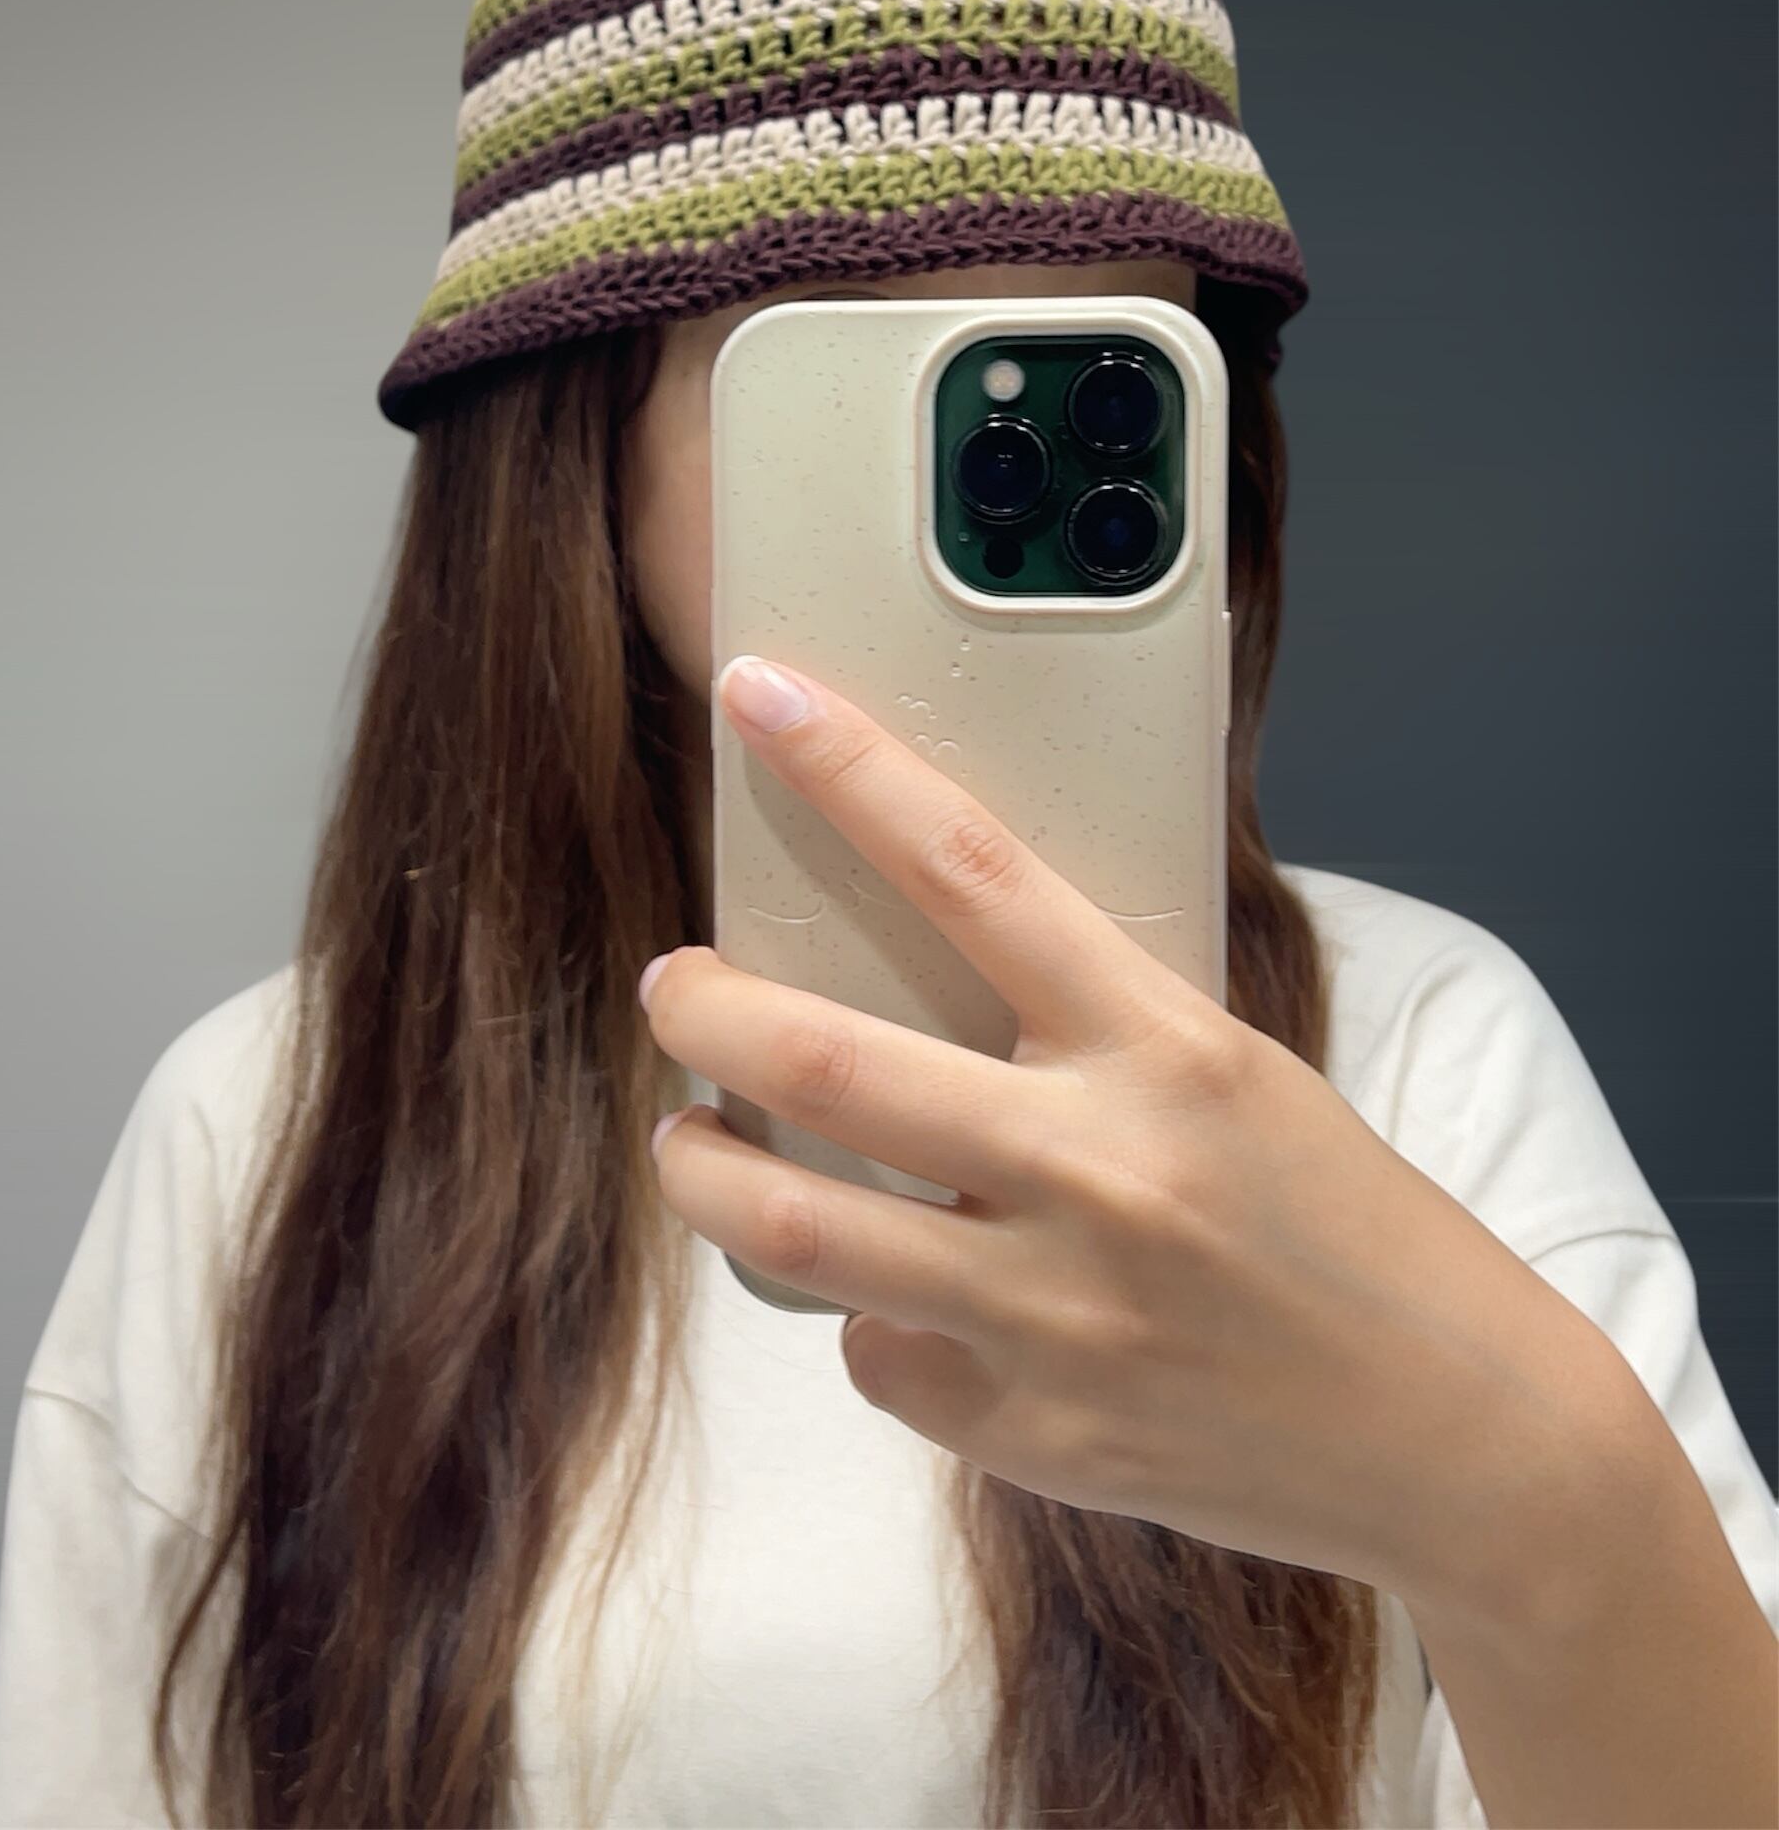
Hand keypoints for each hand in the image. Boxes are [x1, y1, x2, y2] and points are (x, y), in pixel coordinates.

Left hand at [643, 652, 1636, 1620]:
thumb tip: (934, 977)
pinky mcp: (1030, 1431)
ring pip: (795, 1228)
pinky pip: (878, 1353)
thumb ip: (1096, 1031)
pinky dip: (867, 1317)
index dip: (849, 771)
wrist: (1460, 1436)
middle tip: (673, 984)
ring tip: (686, 1141)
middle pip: (826, 1063)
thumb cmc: (1352, 1231)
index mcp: (1167, 1047)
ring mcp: (1055, 1312)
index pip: (972, 870)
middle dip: (705, 1007)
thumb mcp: (1239, 1078)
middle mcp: (1099, 1169)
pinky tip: (904, 1303)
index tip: (761, 695)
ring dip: (702, 1173)